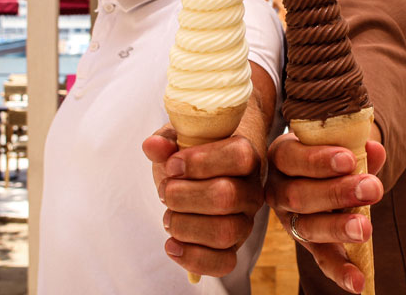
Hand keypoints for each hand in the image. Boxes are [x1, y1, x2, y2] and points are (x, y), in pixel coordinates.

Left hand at [142, 127, 264, 276]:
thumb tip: (153, 145)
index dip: (200, 162)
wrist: (204, 179)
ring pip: (225, 232)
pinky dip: (193, 258)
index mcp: (246, 157)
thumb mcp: (181, 143)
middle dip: (183, 195)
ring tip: (168, 216)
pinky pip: (224, 263)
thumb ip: (168, 141)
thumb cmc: (193, 158)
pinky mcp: (233, 248)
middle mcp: (252, 190)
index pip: (238, 157)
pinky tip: (172, 244)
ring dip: (185, 225)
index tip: (172, 165)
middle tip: (166, 191)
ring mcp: (245, 221)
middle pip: (226, 196)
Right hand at [265, 132, 385, 293]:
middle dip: (337, 193)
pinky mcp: (307, 243)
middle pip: (300, 195)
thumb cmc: (327, 150)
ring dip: (339, 228)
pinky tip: (358, 282)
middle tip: (371, 189)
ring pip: (308, 227)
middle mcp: (279, 189)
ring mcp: (290, 220)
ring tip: (365, 228)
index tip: (349, 159)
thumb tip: (375, 150)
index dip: (319, 160)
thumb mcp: (337, 143)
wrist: (321, 169)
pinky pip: (321, 258)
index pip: (293, 158)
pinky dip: (340, 271)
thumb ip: (357, 147)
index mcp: (282, 156)